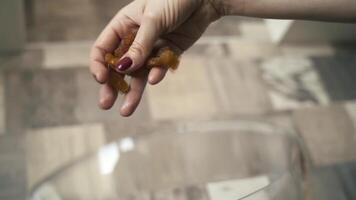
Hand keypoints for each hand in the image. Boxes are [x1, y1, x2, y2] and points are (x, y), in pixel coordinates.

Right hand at [90, 0, 219, 116]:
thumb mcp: (153, 20)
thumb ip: (140, 45)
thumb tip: (123, 68)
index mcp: (123, 25)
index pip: (103, 48)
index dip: (99, 64)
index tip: (101, 79)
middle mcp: (134, 38)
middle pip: (118, 66)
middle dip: (112, 85)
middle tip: (105, 103)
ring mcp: (151, 48)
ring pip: (138, 73)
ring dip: (133, 91)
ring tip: (126, 111)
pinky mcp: (167, 53)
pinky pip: (159, 68)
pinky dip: (157, 74)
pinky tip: (156, 78)